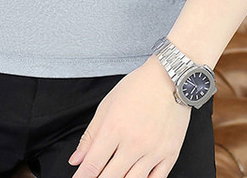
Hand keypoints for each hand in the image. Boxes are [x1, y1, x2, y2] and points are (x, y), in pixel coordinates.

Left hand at [67, 56, 190, 176]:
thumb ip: (90, 135)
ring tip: (114, 176)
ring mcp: (153, 151)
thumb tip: (76, 160)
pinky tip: (135, 177)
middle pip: (110, 177)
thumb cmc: (137, 88)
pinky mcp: (169, 154)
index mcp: (114, 128)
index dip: (82, 177)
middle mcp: (133, 143)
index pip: (93, 165)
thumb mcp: (107, 105)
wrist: (168, 79)